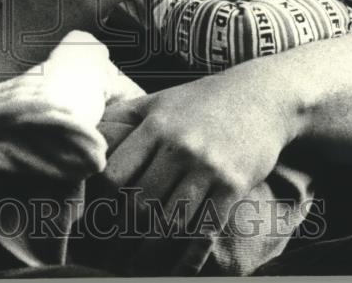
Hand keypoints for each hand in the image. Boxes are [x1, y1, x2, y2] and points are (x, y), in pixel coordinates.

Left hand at [100, 60, 301, 236]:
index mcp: (157, 125)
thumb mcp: (161, 100)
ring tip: (153, 240)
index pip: (116, 173)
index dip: (109, 192)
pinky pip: (205, 226)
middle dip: (134, 218)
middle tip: (131, 228)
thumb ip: (125, 118)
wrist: (262, 97)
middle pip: (141, 202)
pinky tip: (181, 254)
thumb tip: (89, 135)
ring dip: (161, 232)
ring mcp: (209, 167)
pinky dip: (191, 245)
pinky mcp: (234, 184)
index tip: (112, 199)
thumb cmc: (203, 100)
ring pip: (171, 219)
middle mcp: (180, 146)